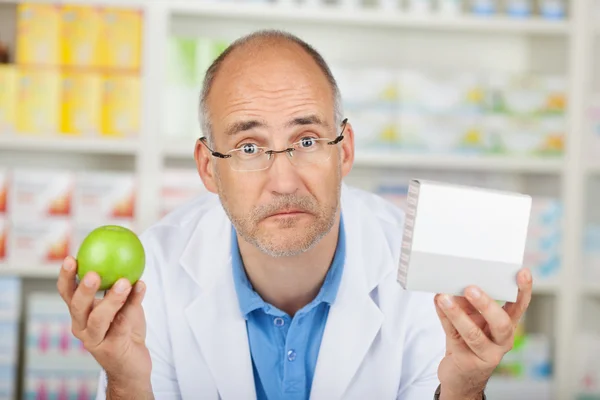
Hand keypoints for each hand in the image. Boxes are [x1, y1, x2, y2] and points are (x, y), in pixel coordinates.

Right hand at [57, 256, 151, 390]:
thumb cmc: (125, 329)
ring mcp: (95, 340)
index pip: (67, 293)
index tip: (71, 258)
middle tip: (93, 274)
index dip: (66, 277)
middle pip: (77, 307)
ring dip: (111, 299)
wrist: (132, 364)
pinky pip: (123, 323)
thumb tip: (127, 254)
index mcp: (80, 314)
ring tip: (123, 282)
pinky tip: (141, 287)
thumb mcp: (123, 303)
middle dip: (83, 290)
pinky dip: (133, 303)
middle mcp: (82, 327)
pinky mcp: (111, 349)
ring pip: (98, 319)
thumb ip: (121, 284)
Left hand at [434, 268, 532, 399]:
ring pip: (473, 334)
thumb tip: (455, 279)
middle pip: (501, 324)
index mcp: (506, 326)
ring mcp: (486, 354)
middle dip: (486, 304)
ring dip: (457, 313)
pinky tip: (437, 303)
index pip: (519, 307)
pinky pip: (454, 336)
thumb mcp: (470, 318)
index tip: (522, 272)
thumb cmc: (467, 340)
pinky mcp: (467, 362)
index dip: (523, 291)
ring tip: (444, 297)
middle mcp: (501, 341)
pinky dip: (444, 317)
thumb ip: (466, 301)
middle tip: (471, 288)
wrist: (459, 375)